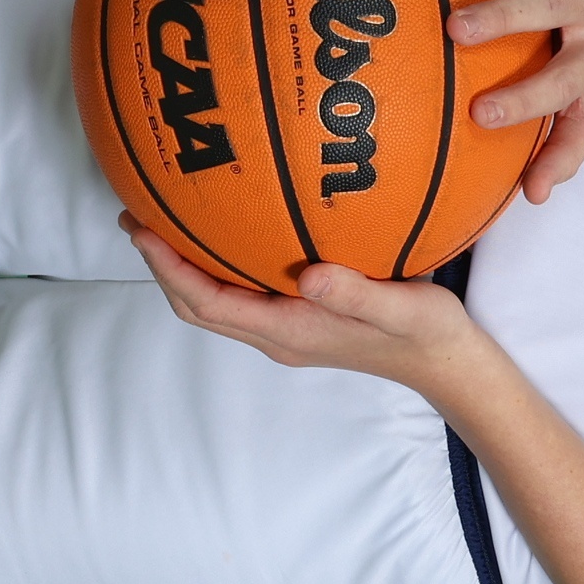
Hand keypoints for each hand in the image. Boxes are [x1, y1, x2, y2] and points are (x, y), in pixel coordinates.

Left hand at [126, 216, 496, 400]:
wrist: (447, 365)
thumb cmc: (426, 335)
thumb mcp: (400, 307)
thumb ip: (355, 293)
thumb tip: (310, 274)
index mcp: (290, 331)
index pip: (209, 303)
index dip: (168, 269)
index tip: (142, 231)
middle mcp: (278, 335)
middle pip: (198, 305)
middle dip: (162, 266)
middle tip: (136, 219)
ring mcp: (288, 331)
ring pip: (217, 302)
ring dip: (184, 267)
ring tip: (166, 223)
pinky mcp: (301, 321)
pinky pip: (242, 294)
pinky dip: (218, 266)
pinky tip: (227, 232)